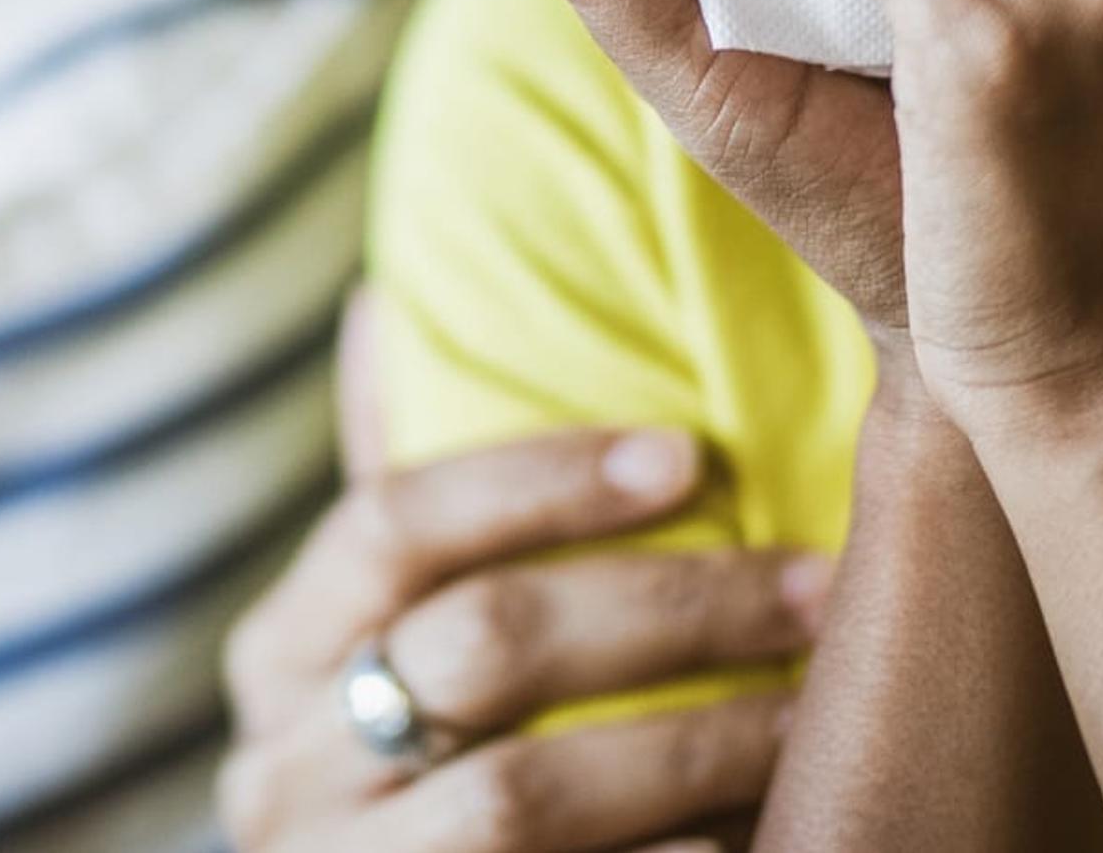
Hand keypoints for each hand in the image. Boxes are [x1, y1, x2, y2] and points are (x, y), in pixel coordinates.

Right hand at [216, 298, 826, 852]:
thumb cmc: (420, 765)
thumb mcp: (383, 643)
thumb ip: (406, 506)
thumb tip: (384, 303)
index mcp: (281, 655)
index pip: (391, 521)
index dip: (539, 480)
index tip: (689, 454)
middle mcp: (286, 768)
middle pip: (482, 646)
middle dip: (670, 608)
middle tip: (821, 589)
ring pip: (525, 793)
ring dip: (697, 745)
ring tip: (819, 714)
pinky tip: (760, 832)